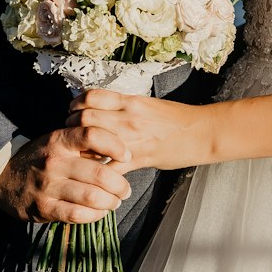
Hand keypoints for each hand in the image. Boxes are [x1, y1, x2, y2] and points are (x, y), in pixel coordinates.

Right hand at [0, 126, 132, 222]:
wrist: (3, 176)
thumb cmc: (40, 157)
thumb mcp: (58, 141)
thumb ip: (84, 145)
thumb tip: (119, 153)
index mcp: (59, 139)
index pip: (93, 135)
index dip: (116, 145)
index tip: (127, 156)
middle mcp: (54, 161)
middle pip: (99, 172)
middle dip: (120, 185)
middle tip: (126, 190)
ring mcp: (47, 186)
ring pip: (92, 196)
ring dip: (111, 202)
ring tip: (115, 201)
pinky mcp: (43, 208)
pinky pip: (78, 215)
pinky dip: (95, 215)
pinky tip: (100, 212)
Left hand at [67, 90, 212, 171]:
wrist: (200, 132)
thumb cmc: (175, 118)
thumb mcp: (147, 104)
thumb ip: (123, 106)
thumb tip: (101, 109)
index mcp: (129, 101)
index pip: (91, 97)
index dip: (76, 104)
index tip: (73, 111)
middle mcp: (127, 117)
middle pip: (85, 119)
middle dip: (73, 127)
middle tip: (72, 133)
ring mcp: (131, 139)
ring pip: (93, 142)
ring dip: (83, 149)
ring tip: (83, 153)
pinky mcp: (138, 159)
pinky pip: (110, 167)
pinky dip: (100, 172)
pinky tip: (98, 173)